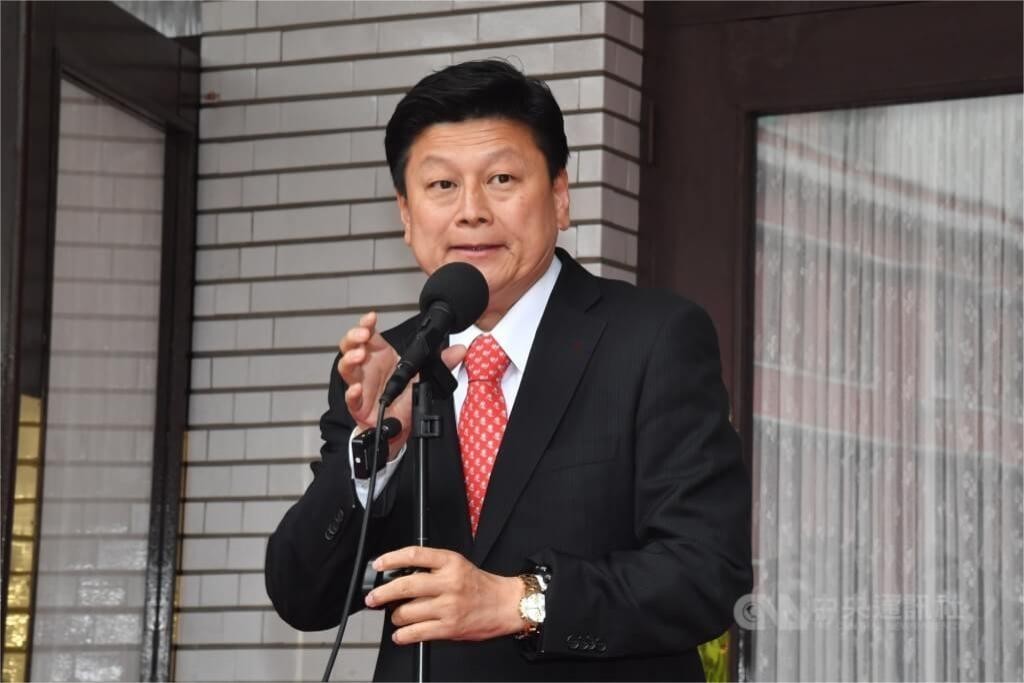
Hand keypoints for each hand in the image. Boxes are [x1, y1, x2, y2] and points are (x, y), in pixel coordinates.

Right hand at [338, 312, 465, 458]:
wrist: (400, 426)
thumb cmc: (404, 398)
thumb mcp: (424, 376)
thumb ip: (442, 362)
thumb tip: (460, 351)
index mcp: (380, 356)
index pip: (368, 335)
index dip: (366, 324)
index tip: (371, 318)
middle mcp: (367, 368)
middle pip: (351, 346)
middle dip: (354, 337)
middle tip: (363, 336)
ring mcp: (360, 384)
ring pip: (346, 368)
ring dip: (350, 359)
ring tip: (359, 355)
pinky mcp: (358, 405)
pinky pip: (351, 398)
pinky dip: (351, 392)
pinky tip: (356, 388)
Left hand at [365, 546, 524, 644]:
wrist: (505, 604)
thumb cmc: (480, 586)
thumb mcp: (458, 565)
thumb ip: (433, 567)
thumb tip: (400, 576)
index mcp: (450, 562)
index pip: (414, 555)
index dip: (391, 559)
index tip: (379, 564)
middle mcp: (449, 583)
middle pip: (405, 586)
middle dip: (382, 593)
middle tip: (373, 597)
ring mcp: (448, 606)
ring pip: (407, 612)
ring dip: (395, 617)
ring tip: (397, 616)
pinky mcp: (449, 628)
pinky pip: (416, 632)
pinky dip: (402, 635)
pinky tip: (401, 634)